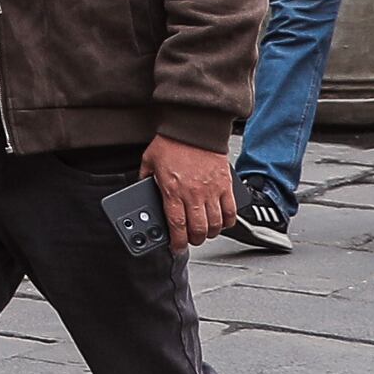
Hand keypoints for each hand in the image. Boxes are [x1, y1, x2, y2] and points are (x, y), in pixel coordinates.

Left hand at [145, 135, 235, 250]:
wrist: (193, 127)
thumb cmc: (171, 142)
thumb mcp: (149, 161)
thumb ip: (145, 178)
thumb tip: (142, 189)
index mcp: (172, 190)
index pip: (176, 225)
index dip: (177, 242)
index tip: (175, 247)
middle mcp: (193, 194)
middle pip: (198, 229)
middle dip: (194, 240)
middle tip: (191, 240)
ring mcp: (212, 191)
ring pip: (215, 224)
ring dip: (210, 233)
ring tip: (205, 232)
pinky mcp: (226, 185)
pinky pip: (231, 211)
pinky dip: (227, 222)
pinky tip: (222, 222)